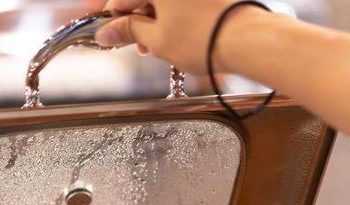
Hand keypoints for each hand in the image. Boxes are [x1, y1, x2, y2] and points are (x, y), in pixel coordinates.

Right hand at [95, 0, 266, 74]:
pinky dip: (172, 13)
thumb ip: (128, 31)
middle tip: (136, 44)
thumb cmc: (203, 38)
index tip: (105, 32)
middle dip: (136, 18)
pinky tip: (173, 34)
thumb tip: (106, 32)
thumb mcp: (157, 39)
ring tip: (156, 45)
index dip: (111, 16)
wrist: (244, 40)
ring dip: (154, 18)